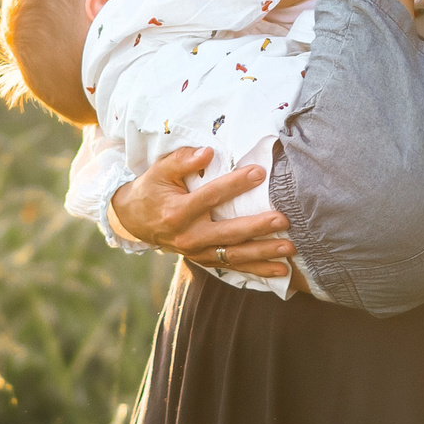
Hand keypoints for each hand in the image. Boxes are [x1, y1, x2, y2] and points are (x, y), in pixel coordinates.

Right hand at [106, 147, 294, 278]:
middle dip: (258, 227)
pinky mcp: (204, 261)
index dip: (235, 184)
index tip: (259, 173)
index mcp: (177, 212)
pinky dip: (258, 271)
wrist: (134, 221)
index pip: (211, 196)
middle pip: (229, 233)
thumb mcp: (160, 170)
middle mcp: (188, 237)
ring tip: (289, 249)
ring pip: (235, 256)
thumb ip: (183, 160)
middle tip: (283, 220)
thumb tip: (208, 152)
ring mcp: (197, 253)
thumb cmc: (152, 190)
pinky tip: (281, 271)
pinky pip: (234, 268)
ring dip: (264, 254)